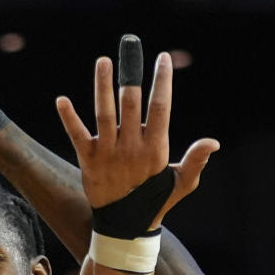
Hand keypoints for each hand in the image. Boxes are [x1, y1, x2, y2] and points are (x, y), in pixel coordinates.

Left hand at [56, 46, 218, 226]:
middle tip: (130, 45)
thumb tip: (213, 142)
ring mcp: (108, 154)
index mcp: (155, 149)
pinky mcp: (88, 161)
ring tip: (104, 61)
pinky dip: (68, 118)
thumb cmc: (155, 201)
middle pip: (131, 103)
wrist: (124, 228)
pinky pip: (76, 136)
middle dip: (132, 73)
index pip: (160, 108)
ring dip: (102, 85)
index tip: (162, 58)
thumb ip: (195, 161)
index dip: (162, 81)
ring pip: (104, 113)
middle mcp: (131, 148)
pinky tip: (61, 100)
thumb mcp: (180, 184)